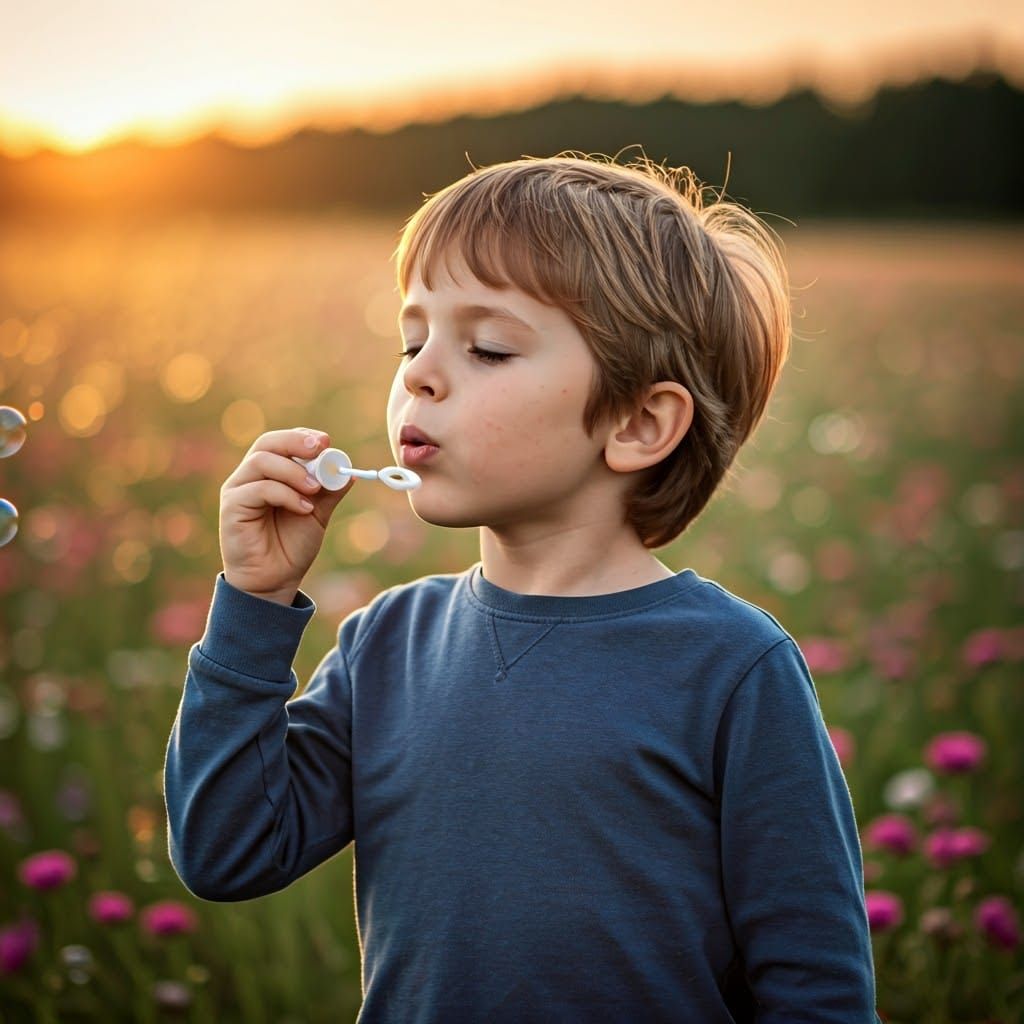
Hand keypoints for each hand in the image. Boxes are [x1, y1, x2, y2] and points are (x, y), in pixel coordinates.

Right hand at [219, 428, 353, 604]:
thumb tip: (349, 471)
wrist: (274, 581)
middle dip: (296, 442)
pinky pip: (259, 489)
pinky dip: (286, 494)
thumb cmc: (291, 546)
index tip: (326, 442)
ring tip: (315, 490)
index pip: (281, 442)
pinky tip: (304, 509)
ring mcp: (238, 490)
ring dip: (294, 472)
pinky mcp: (231, 507)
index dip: (302, 437)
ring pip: (262, 461)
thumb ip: (329, 492)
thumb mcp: (317, 514)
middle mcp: (249, 477)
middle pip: (267, 443)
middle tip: (321, 449)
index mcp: (269, 474)